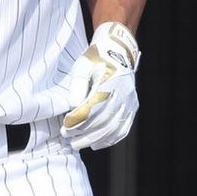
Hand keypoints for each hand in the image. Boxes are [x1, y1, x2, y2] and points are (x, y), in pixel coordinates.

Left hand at [60, 21, 139, 150]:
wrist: (117, 50)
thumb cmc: (95, 58)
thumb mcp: (82, 65)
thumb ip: (78, 84)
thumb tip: (74, 105)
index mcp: (110, 81)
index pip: (93, 107)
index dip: (78, 120)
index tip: (64, 126)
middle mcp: (123, 93)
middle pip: (103, 120)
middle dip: (84, 133)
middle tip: (67, 137)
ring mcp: (130, 102)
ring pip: (113, 127)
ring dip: (94, 139)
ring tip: (77, 144)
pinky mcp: (133, 107)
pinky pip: (123, 128)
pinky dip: (110, 139)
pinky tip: (97, 145)